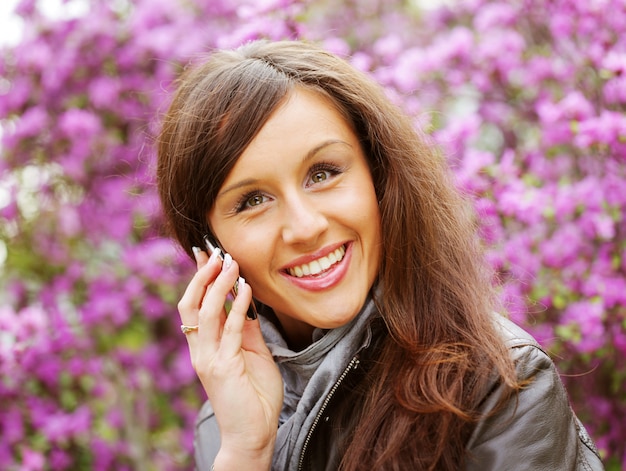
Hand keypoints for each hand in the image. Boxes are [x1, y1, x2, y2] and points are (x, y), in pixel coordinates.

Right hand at [178, 247, 282, 467]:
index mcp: (204, 346)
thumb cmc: (253, 395)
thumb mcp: (251, 353)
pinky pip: (230, 330)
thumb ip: (245, 328)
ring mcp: (208, 359)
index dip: (199, 279)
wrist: (254, 433)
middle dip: (202, 276)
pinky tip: (246, 289)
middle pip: (190, 305)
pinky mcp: (223, 368)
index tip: (207, 253)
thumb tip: (245, 300)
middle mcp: (200, 351)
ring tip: (231, 263)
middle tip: (216, 253)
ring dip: (218, 285)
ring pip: (205, 313)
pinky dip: (237, 307)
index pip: (194, 306)